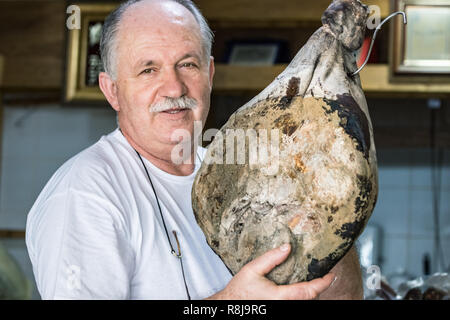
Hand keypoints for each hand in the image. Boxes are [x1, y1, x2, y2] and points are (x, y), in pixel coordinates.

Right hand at [207, 243, 335, 299]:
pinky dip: (304, 296)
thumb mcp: (252, 269)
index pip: (308, 291)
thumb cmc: (240, 289)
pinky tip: (303, 287)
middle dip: (320, 287)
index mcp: (280, 296)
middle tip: (326, 274)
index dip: (323, 283)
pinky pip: (297, 303)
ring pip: (305, 302)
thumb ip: (271, 258)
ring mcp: (283, 308)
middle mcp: (284, 305)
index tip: (332, 274)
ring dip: (312, 292)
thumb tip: (287, 247)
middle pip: (310, 298)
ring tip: (317, 279)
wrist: (231, 305)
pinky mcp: (281, 308)